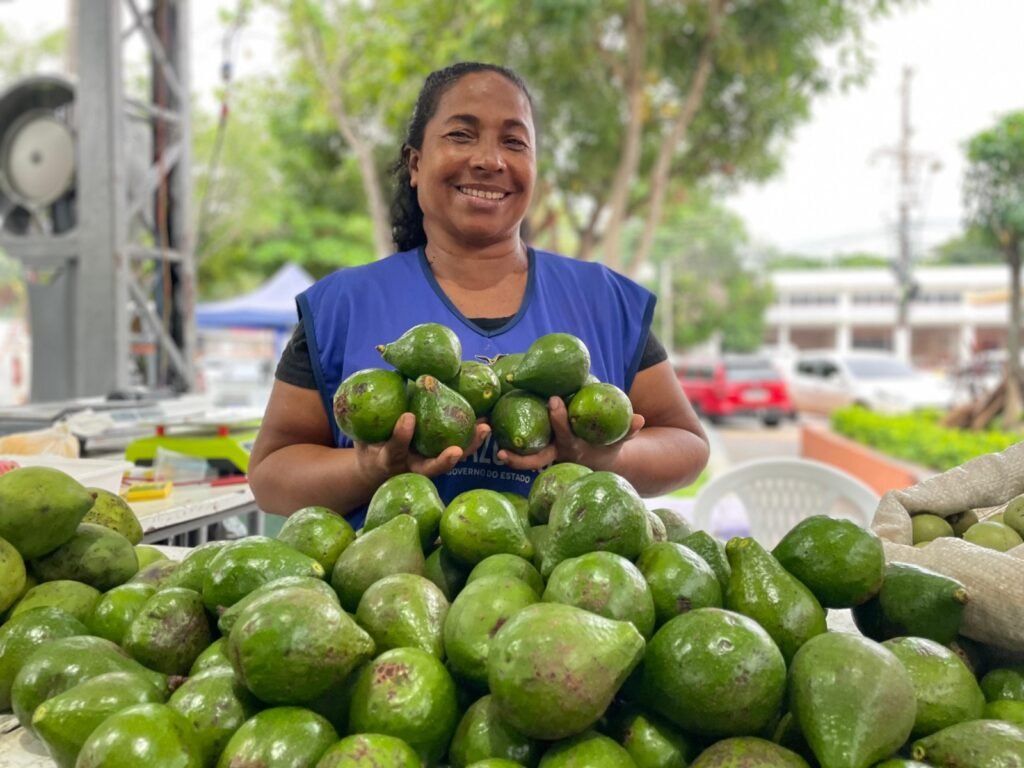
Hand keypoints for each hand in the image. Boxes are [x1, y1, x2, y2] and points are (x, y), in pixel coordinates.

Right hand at [354, 413, 490, 482]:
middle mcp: (411, 465)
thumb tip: (380, 370)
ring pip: (451, 461)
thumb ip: (367, 410)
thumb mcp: (364, 431)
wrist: (376, 466)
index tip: (407, 417)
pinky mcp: (441, 459)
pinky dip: (472, 438)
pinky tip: (486, 421)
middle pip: (431, 468)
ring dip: (469, 447)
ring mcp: (428, 465)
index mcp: (389, 458)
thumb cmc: (371, 442)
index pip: (395, 448)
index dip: (401, 435)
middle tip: (456, 451)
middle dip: (444, 460)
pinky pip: (460, 449)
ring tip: (484, 428)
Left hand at [497, 397, 644, 471]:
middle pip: (536, 459)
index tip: (554, 401)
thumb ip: (628, 428)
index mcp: (575, 447)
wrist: (602, 462)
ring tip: (486, 445)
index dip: (559, 418)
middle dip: (520, 458)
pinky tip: (484, 431)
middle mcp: (557, 455)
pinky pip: (518, 452)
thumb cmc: (608, 443)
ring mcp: (546, 456)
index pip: (565, 433)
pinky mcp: (537, 453)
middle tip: (502, 451)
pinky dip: (503, 445)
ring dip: (506, 456)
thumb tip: (640, 418)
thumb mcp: (620, 437)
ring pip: (524, 460)